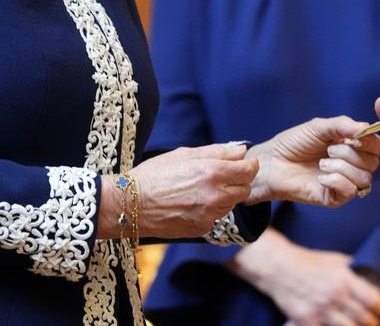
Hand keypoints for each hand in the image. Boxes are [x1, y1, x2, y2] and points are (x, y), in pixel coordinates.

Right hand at [117, 143, 257, 238]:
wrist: (129, 205)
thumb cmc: (154, 174)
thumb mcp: (184, 154)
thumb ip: (217, 152)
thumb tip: (241, 150)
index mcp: (211, 173)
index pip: (249, 170)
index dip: (250, 165)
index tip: (245, 162)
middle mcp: (214, 196)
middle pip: (245, 189)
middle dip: (239, 180)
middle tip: (223, 174)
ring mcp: (208, 215)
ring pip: (231, 204)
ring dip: (225, 195)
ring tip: (202, 188)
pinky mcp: (201, 229)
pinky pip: (216, 217)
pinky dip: (211, 209)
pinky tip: (193, 202)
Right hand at [229, 228, 379, 325]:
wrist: (280, 268)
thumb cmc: (309, 262)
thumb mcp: (335, 260)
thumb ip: (354, 269)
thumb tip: (372, 277)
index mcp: (344, 279)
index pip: (375, 301)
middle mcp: (335, 296)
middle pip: (366, 320)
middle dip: (372, 322)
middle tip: (372, 321)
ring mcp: (321, 311)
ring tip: (358, 325)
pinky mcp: (308, 322)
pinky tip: (336, 325)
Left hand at [246, 116, 379, 205]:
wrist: (272, 162)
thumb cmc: (294, 142)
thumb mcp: (319, 127)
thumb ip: (343, 125)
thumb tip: (367, 128)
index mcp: (351, 146)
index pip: (376, 146)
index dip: (370, 142)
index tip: (353, 138)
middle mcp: (351, 165)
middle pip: (372, 163)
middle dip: (351, 153)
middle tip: (329, 149)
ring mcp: (343, 182)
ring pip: (364, 178)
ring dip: (342, 167)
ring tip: (321, 163)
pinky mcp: (334, 198)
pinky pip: (350, 192)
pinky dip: (337, 181)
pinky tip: (321, 178)